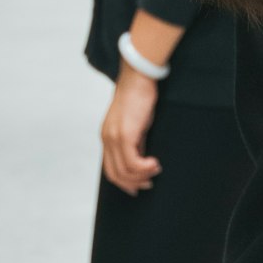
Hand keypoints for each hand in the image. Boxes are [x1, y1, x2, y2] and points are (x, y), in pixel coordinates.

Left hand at [100, 63, 161, 195]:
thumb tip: (142, 157)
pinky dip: (144, 168)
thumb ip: (135, 140)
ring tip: (155, 170)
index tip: (137, 186)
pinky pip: (132, 162)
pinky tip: (155, 163)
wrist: (138, 77)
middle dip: (132, 183)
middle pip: (114, 174)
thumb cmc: (139, 95)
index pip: (110, 168)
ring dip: (141, 176)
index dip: (123, 181)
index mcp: (107, 136)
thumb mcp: (135, 122)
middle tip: (149, 183)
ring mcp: (114, 137)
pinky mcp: (125, 135)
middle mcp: (107, 139)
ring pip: (124, 171)